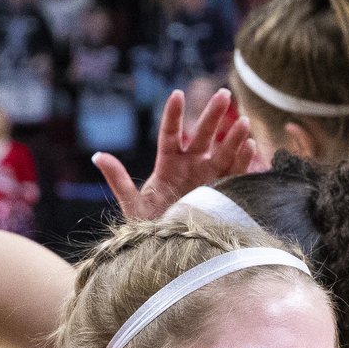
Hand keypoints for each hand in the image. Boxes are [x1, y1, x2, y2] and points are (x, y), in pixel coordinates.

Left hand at [94, 86, 253, 220]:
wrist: (171, 253)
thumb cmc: (150, 228)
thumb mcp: (133, 205)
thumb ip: (119, 180)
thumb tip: (98, 155)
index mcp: (168, 164)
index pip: (170, 134)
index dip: (174, 115)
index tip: (177, 94)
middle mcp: (191, 166)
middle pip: (202, 135)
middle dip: (213, 115)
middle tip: (224, 93)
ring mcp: (210, 177)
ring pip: (223, 152)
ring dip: (234, 137)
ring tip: (242, 121)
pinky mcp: (224, 192)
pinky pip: (236, 173)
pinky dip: (244, 161)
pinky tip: (250, 147)